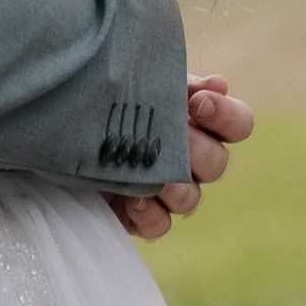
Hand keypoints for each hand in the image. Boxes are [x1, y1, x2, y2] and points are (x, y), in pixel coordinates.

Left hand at [106, 74, 249, 238]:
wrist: (67, 125)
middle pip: (218, 163)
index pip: (238, 124)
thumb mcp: (139, 82)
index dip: (228, 116)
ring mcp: (168, 191)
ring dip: (178, 188)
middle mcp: (190, 160)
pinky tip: (132, 200)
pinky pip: (159, 224)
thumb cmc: (110, 99)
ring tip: (158, 178)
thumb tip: (218, 84)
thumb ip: (176, 80)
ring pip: (192, 198)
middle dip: (199, 150)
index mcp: (199, 124)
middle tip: (177, 135)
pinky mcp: (141, 215)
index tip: (199, 104)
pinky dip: (150, 215)